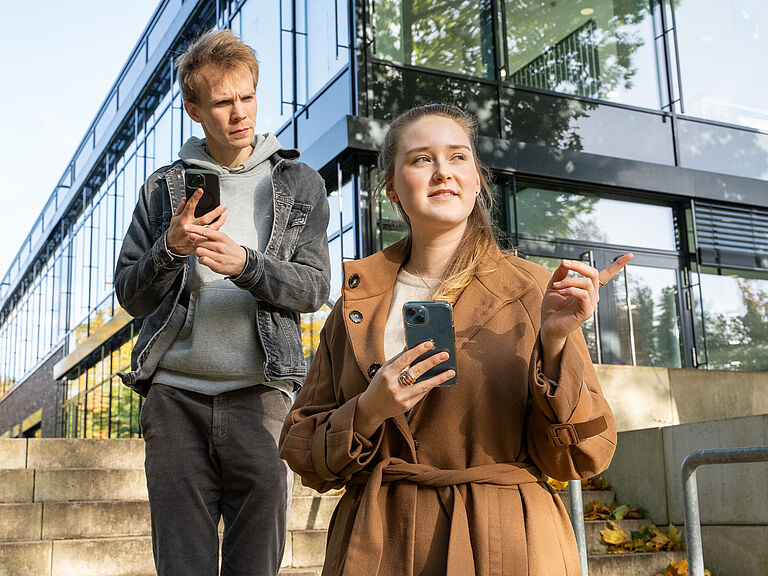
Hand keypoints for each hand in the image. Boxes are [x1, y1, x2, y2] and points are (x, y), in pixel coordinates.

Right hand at [166, 189, 226, 254]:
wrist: (172, 247)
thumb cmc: (174, 231)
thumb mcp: (174, 218)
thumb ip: (181, 208)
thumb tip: (185, 198)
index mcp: (183, 220)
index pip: (190, 207)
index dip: (195, 198)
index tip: (200, 191)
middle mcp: (190, 227)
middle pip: (205, 219)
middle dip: (215, 212)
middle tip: (222, 206)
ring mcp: (195, 236)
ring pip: (210, 229)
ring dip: (219, 222)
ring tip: (224, 215)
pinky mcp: (199, 243)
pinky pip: (210, 237)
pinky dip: (216, 231)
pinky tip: (220, 225)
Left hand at [184, 223, 246, 275]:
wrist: (243, 261)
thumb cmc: (230, 249)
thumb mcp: (222, 239)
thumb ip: (207, 236)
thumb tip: (192, 233)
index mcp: (221, 237)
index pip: (205, 231)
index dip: (194, 229)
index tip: (185, 227)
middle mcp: (220, 246)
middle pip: (199, 242)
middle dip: (197, 243)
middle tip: (202, 245)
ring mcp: (218, 256)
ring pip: (199, 251)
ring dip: (199, 252)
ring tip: (205, 253)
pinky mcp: (217, 265)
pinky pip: (202, 260)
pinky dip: (201, 260)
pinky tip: (206, 259)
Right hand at [355, 341, 454, 437]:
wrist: (372, 407)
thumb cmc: (378, 385)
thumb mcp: (384, 369)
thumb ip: (398, 359)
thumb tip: (411, 346)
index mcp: (387, 373)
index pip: (405, 359)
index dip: (419, 350)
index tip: (430, 344)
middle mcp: (394, 385)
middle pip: (417, 370)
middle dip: (432, 361)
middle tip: (445, 355)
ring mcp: (401, 397)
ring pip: (424, 385)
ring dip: (439, 378)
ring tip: (450, 372)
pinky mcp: (407, 405)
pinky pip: (422, 393)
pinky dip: (430, 386)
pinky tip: (438, 380)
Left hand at [539, 253, 633, 377]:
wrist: (548, 327)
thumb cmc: (552, 308)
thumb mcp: (554, 286)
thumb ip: (560, 274)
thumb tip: (565, 262)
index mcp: (588, 289)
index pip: (606, 275)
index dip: (618, 265)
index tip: (630, 255)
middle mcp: (593, 296)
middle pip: (593, 273)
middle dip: (578, 265)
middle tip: (564, 263)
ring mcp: (591, 304)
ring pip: (586, 283)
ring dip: (569, 281)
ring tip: (556, 286)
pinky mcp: (587, 312)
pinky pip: (583, 294)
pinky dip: (570, 289)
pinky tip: (560, 292)